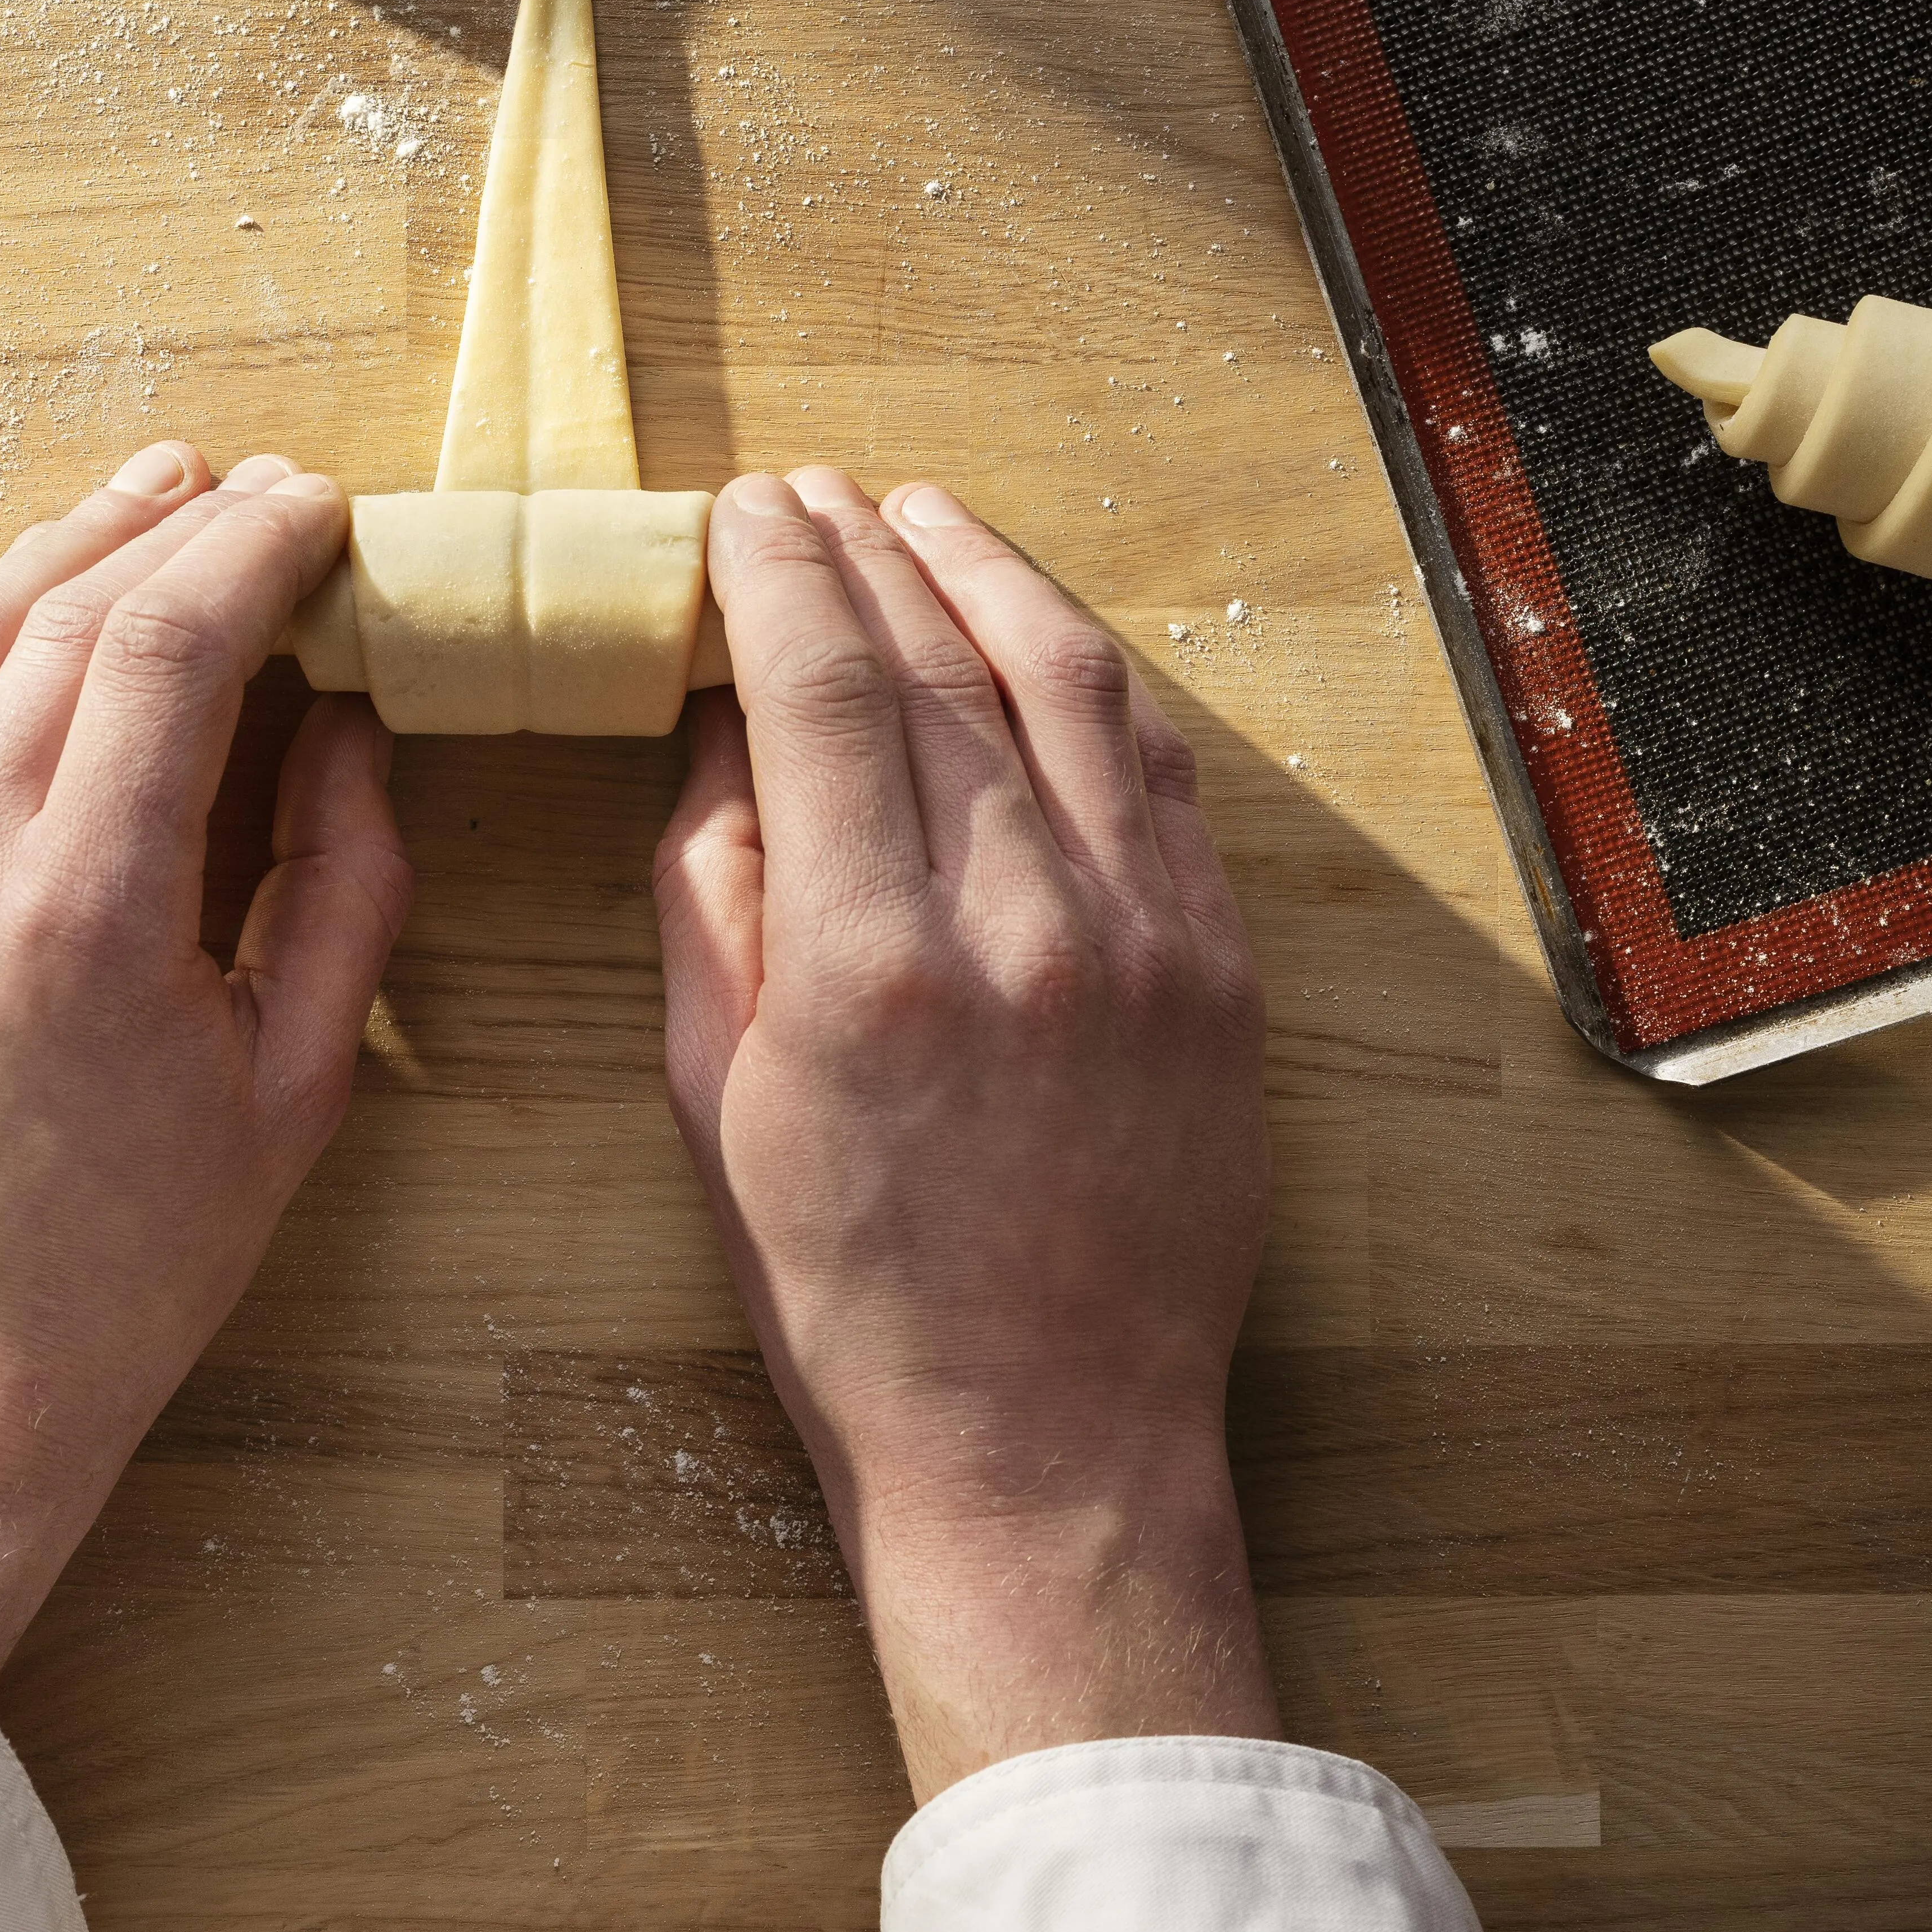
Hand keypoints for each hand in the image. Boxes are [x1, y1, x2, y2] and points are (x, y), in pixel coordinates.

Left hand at [0, 443, 410, 1693]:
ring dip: (60, 557)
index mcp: (85, 916)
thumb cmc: (125, 1273)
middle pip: (60, 616)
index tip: (321, 508)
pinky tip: (37, 626)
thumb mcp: (290, 1092)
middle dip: (172, 527)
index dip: (256, 548)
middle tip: (257, 489)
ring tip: (149, 504)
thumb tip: (354, 724)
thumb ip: (343, 889)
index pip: (168, 643)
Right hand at [653, 469, 1275, 1801]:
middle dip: (863, 551)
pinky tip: (1038, 631)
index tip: (745, 513)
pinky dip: (1091, 676)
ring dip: (985, 577)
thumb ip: (713, 894)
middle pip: (936, 663)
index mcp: (867, 963)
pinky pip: (1158, 772)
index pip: (818, 687)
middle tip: (812, 493)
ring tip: (922, 516)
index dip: (777, 573)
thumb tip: (729, 728)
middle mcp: (1019, 925)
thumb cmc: (850, 1292)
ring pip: (1067, 685)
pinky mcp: (1219, 970)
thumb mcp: (713, 1096)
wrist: (1043, 1438)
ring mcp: (1141, 940)